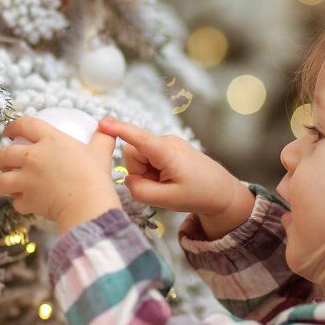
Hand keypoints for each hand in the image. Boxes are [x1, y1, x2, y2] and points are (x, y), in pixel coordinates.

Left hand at [0, 116, 121, 233]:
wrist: (89, 204)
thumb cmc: (95, 177)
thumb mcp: (101, 151)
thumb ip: (102, 138)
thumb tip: (106, 127)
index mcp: (50, 140)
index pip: (24, 125)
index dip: (13, 126)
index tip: (9, 132)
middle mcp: (33, 157)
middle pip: (5, 153)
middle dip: (2, 158)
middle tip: (7, 162)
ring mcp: (27, 179)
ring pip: (1, 180)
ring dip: (4, 182)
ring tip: (10, 184)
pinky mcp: (27, 200)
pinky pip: (16, 202)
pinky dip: (20, 203)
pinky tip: (27, 202)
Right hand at [98, 117, 253, 238]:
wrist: (222, 192)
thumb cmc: (200, 194)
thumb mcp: (169, 200)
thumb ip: (141, 191)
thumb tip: (127, 179)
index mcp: (167, 152)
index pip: (138, 138)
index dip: (118, 130)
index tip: (102, 124)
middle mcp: (165, 142)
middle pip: (132, 154)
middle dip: (139, 172)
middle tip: (161, 187)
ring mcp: (167, 144)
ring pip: (139, 159)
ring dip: (147, 175)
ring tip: (168, 184)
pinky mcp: (167, 149)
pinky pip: (148, 160)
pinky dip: (153, 173)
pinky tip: (170, 180)